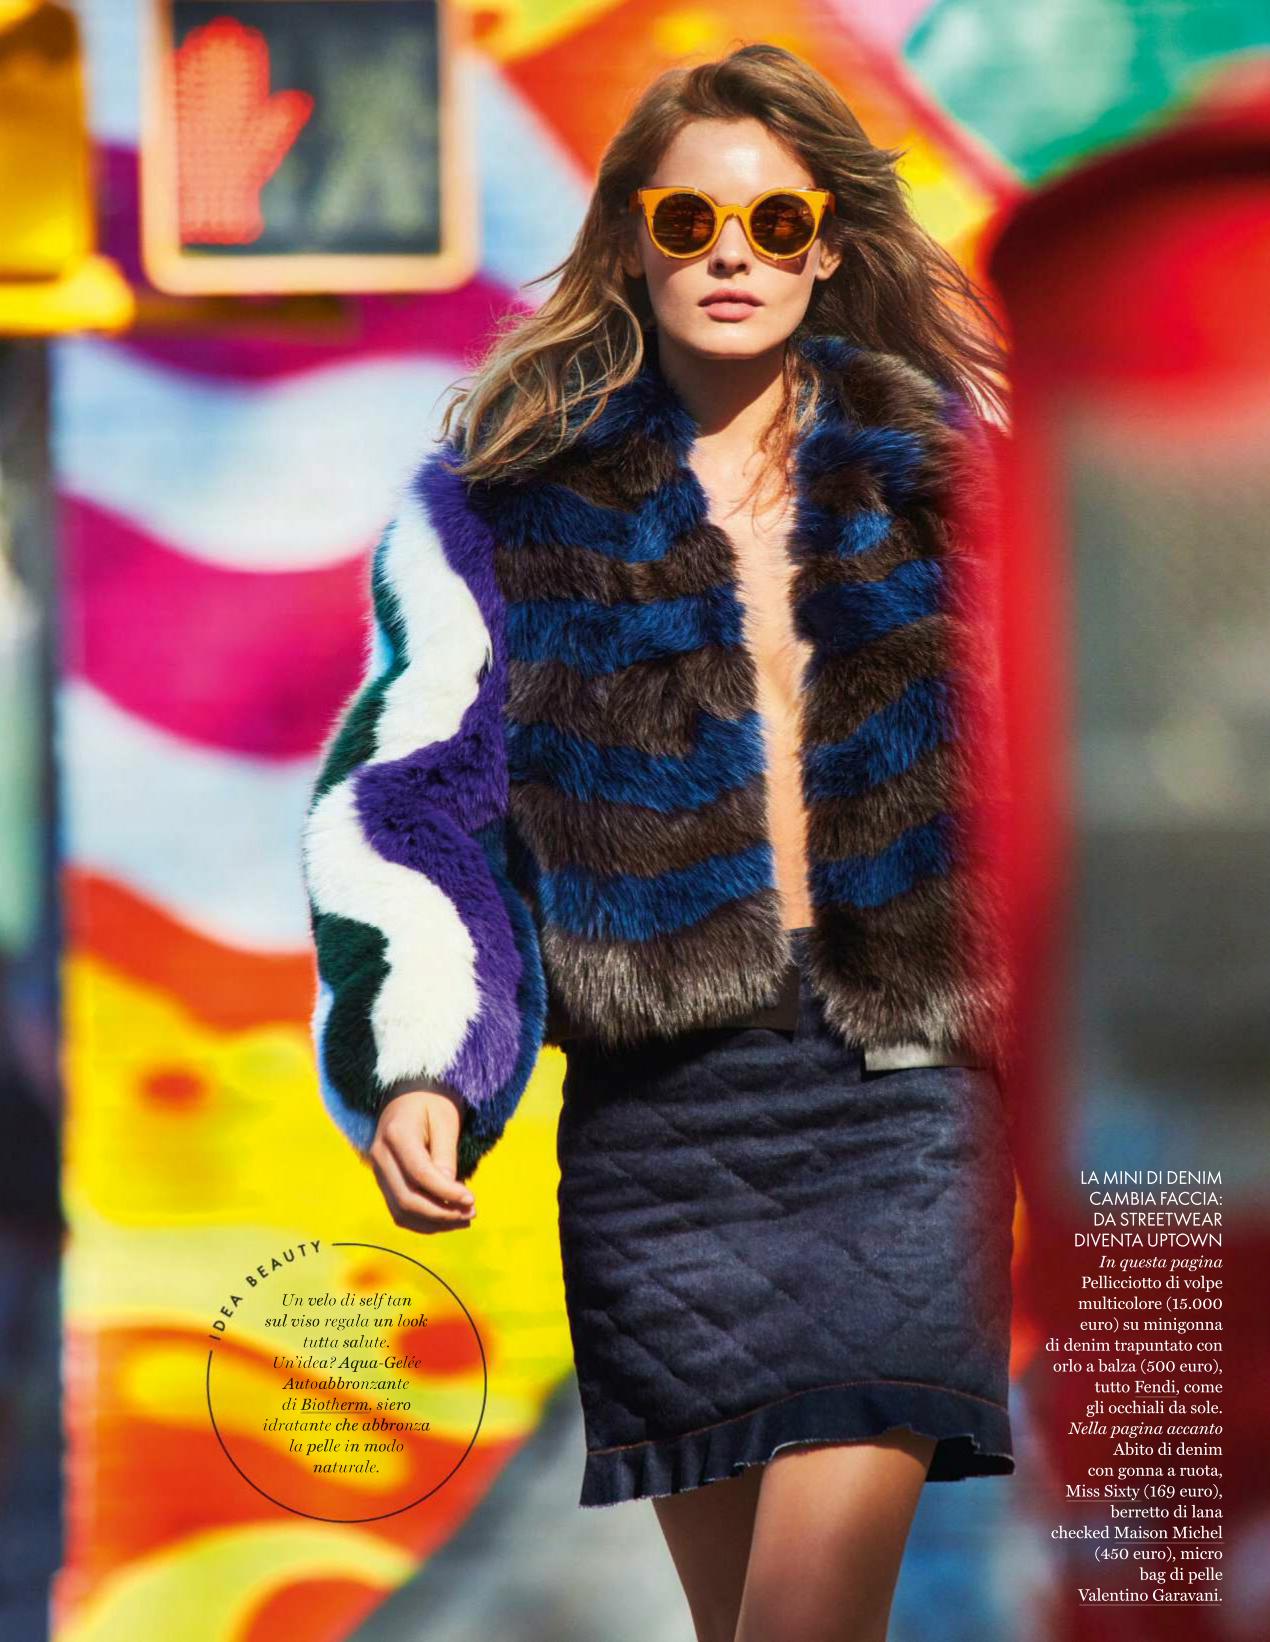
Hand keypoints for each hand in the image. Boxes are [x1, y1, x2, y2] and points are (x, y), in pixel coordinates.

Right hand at [368, 1083, 475, 1232]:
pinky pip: (399, 1211)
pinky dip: (422, 1222)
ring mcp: (377, 1171)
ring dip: (433, 1222)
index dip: (446, 1192)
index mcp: (396, 1134)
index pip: (420, 1174)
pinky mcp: (383, 1182)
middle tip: (471, 1214)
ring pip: (401, 1211)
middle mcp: (380, 1156)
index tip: (471, 1200)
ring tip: (463, 1219)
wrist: (407, 1097)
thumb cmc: (431, 1105)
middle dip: (441, 1213)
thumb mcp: (445, 1120)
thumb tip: (450, 1193)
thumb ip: (446, 1156)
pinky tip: (446, 1219)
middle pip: (407, 1199)